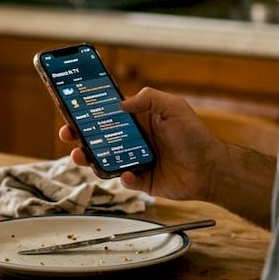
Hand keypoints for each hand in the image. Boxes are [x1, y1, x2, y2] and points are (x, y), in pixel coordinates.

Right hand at [58, 87, 223, 201]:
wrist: (211, 169)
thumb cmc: (195, 136)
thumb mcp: (173, 107)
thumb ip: (148, 99)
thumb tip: (121, 103)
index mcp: (139, 119)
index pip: (108, 114)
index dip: (90, 112)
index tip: (72, 109)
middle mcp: (134, 140)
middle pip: (99, 138)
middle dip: (79, 136)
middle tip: (67, 134)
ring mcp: (135, 160)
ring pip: (104, 160)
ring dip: (90, 158)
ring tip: (81, 156)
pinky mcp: (141, 181)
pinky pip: (124, 180)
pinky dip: (123, 178)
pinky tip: (128, 174)